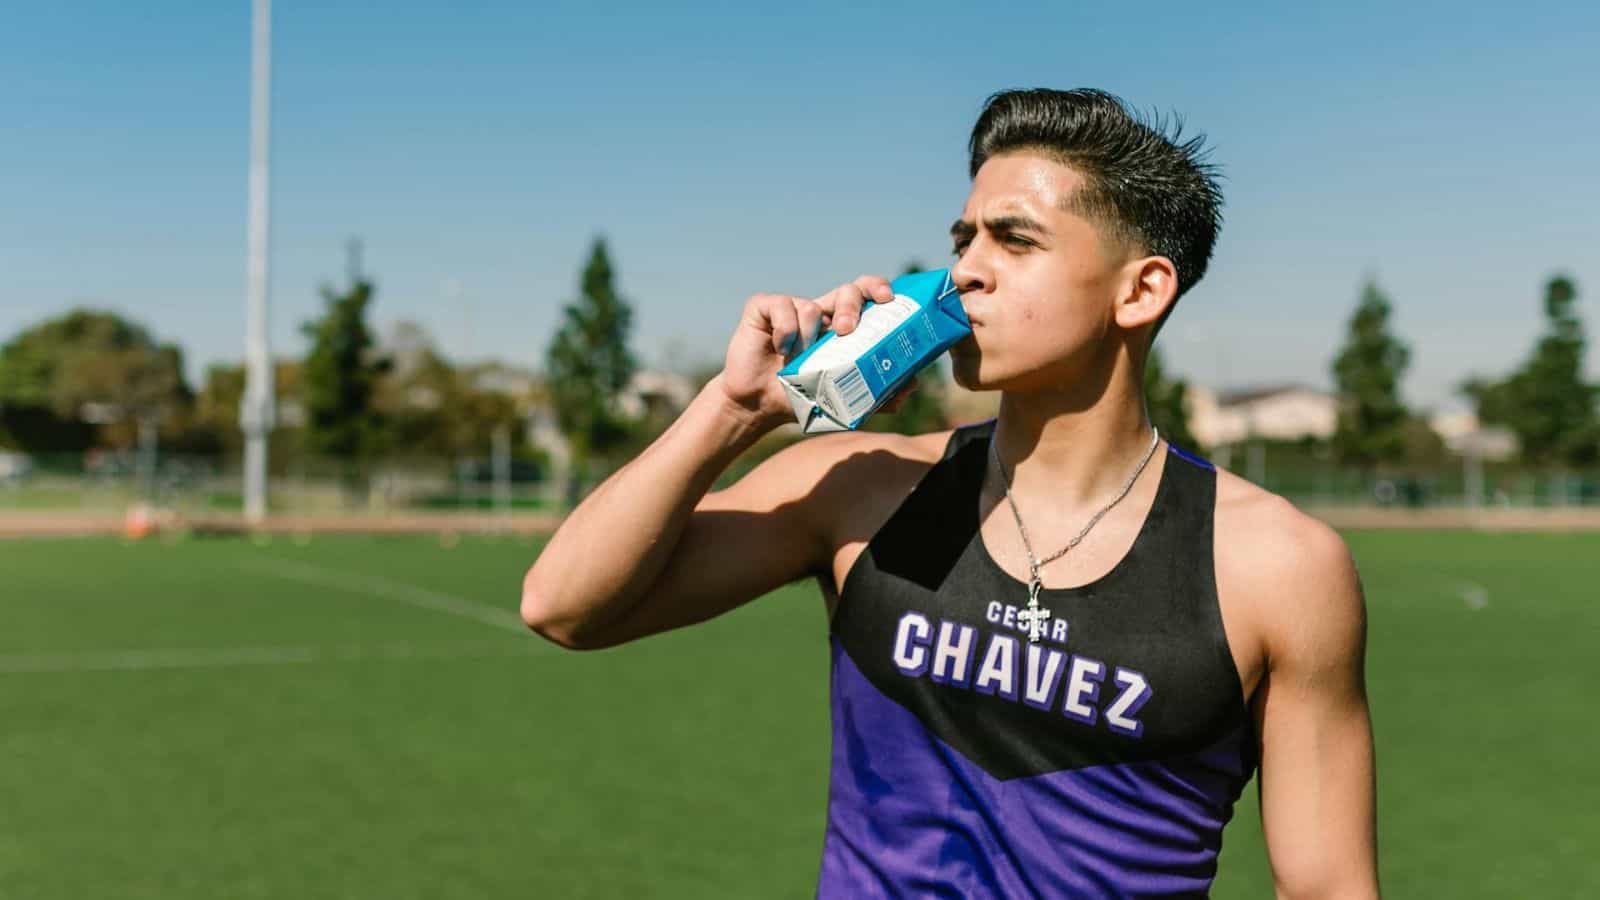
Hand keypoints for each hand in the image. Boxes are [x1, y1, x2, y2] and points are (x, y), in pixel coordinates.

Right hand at [719, 275, 893, 427]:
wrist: (758, 405)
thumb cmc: (800, 397)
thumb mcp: (842, 399)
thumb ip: (876, 395)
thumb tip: (912, 385)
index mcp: (841, 326)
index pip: (866, 296)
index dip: (878, 289)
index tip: (888, 299)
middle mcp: (820, 312)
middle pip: (847, 290)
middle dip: (850, 306)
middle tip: (845, 331)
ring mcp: (792, 307)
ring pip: (810, 306)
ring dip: (806, 338)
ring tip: (795, 360)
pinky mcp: (763, 307)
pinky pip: (781, 306)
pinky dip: (784, 330)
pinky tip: (779, 349)